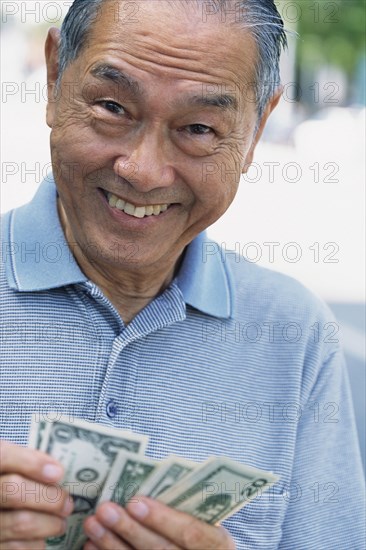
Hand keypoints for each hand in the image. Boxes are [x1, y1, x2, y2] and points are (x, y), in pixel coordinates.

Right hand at [0, 440, 73, 548]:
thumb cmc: (9, 482)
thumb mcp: (11, 466)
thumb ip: (27, 462)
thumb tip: (56, 469)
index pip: (4, 457)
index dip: (32, 464)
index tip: (58, 473)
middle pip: (14, 492)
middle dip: (49, 497)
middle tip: (67, 503)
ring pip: (20, 523)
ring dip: (49, 524)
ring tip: (61, 522)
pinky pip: (18, 547)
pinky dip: (37, 543)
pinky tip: (43, 537)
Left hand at [83, 496, 234, 549]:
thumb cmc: (201, 530)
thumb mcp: (207, 517)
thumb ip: (185, 506)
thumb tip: (145, 482)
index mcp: (217, 545)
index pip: (190, 533)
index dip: (163, 519)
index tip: (136, 502)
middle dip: (129, 530)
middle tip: (104, 509)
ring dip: (111, 545)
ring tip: (92, 524)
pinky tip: (91, 546)